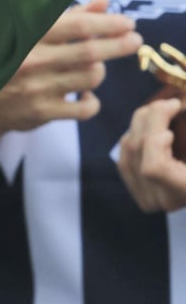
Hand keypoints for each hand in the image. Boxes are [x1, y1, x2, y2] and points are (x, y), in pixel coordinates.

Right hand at [0, 0, 141, 142]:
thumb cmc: (8, 55)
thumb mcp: (32, 30)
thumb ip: (70, 16)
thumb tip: (105, 2)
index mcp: (30, 34)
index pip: (77, 26)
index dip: (107, 23)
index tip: (127, 22)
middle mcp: (34, 60)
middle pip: (91, 52)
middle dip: (118, 45)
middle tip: (134, 40)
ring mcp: (38, 89)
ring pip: (90, 78)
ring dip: (100, 69)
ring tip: (96, 64)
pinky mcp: (42, 113)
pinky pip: (84, 108)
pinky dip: (92, 99)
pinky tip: (86, 92)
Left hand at [118, 97, 185, 212]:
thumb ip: (184, 122)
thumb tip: (179, 101)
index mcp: (185, 189)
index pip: (154, 168)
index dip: (156, 141)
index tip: (174, 128)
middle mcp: (167, 201)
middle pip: (139, 151)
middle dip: (151, 117)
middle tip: (172, 103)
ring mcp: (151, 200)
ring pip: (128, 151)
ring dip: (141, 122)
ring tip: (163, 111)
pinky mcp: (142, 193)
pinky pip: (124, 159)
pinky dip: (133, 136)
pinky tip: (151, 127)